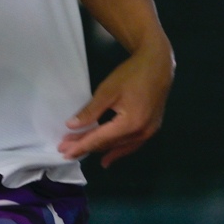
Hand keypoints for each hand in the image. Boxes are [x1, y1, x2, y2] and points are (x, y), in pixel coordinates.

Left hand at [61, 45, 173, 165]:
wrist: (158, 65)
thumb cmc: (132, 75)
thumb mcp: (107, 91)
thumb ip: (90, 111)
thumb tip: (72, 126)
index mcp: (130, 123)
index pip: (100, 139)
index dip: (81, 145)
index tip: (64, 151)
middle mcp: (141, 133)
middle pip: (108, 144)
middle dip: (87, 147)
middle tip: (66, 149)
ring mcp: (149, 132)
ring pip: (119, 147)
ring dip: (100, 150)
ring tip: (81, 154)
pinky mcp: (152, 129)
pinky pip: (131, 145)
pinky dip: (117, 151)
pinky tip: (108, 158)